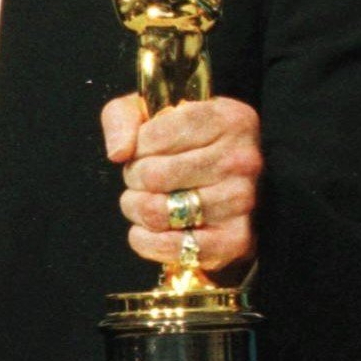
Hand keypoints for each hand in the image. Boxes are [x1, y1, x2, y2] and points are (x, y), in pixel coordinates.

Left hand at [102, 94, 261, 274]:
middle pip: (153, 175)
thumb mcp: (153, 112)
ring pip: (158, 212)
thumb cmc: (186, 144)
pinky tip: (146, 229)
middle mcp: (241, 159)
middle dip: (134, 178)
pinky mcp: (235, 240)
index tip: (144, 150)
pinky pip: (173, 247)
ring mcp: (241, 201)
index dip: (137, 147)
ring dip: (137, 209)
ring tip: (143, 200)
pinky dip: (147, 241)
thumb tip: (119, 152)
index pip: (156, 135)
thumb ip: (122, 117)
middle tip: (141, 178)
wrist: (228, 183)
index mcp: (228, 119)